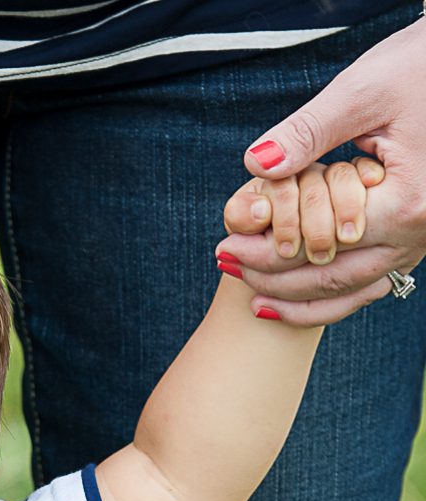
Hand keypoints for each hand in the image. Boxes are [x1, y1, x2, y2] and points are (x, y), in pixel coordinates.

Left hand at [220, 18, 425, 322]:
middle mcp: (418, 231)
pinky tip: (289, 300)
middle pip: (332, 275)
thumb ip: (308, 133)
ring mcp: (420, 240)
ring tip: (249, 295)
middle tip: (225, 265)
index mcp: (406, 201)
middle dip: (273, 276)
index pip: (320, 243)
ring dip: (297, 297)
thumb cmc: (415, 71)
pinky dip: (328, 298)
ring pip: (351, 289)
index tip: (223, 248)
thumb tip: (257, 165)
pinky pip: (369, 284)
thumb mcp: (361, 94)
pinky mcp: (414, 237)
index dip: (266, 251)